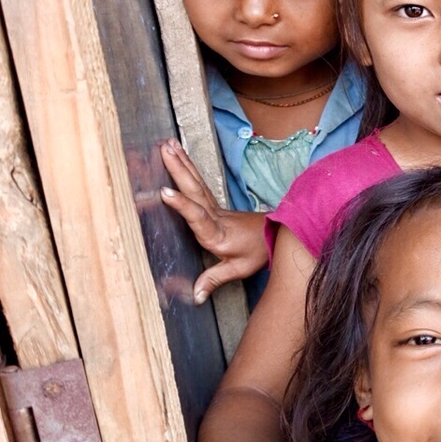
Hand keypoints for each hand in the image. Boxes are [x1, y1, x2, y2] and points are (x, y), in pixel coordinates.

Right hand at [159, 139, 267, 302]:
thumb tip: (195, 297)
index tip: (165, 192)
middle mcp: (215, 216)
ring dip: (181, 162)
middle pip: (195, 191)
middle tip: (163, 148)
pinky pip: (199, 184)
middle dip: (178, 169)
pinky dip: (188, 168)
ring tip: (167, 144)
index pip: (198, 217)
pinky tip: (179, 155)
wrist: (276, 235)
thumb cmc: (257, 251)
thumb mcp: (238, 269)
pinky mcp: (215, 204)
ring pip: (196, 183)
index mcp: (217, 233)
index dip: (182, 206)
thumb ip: (213, 279)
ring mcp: (216, 207)